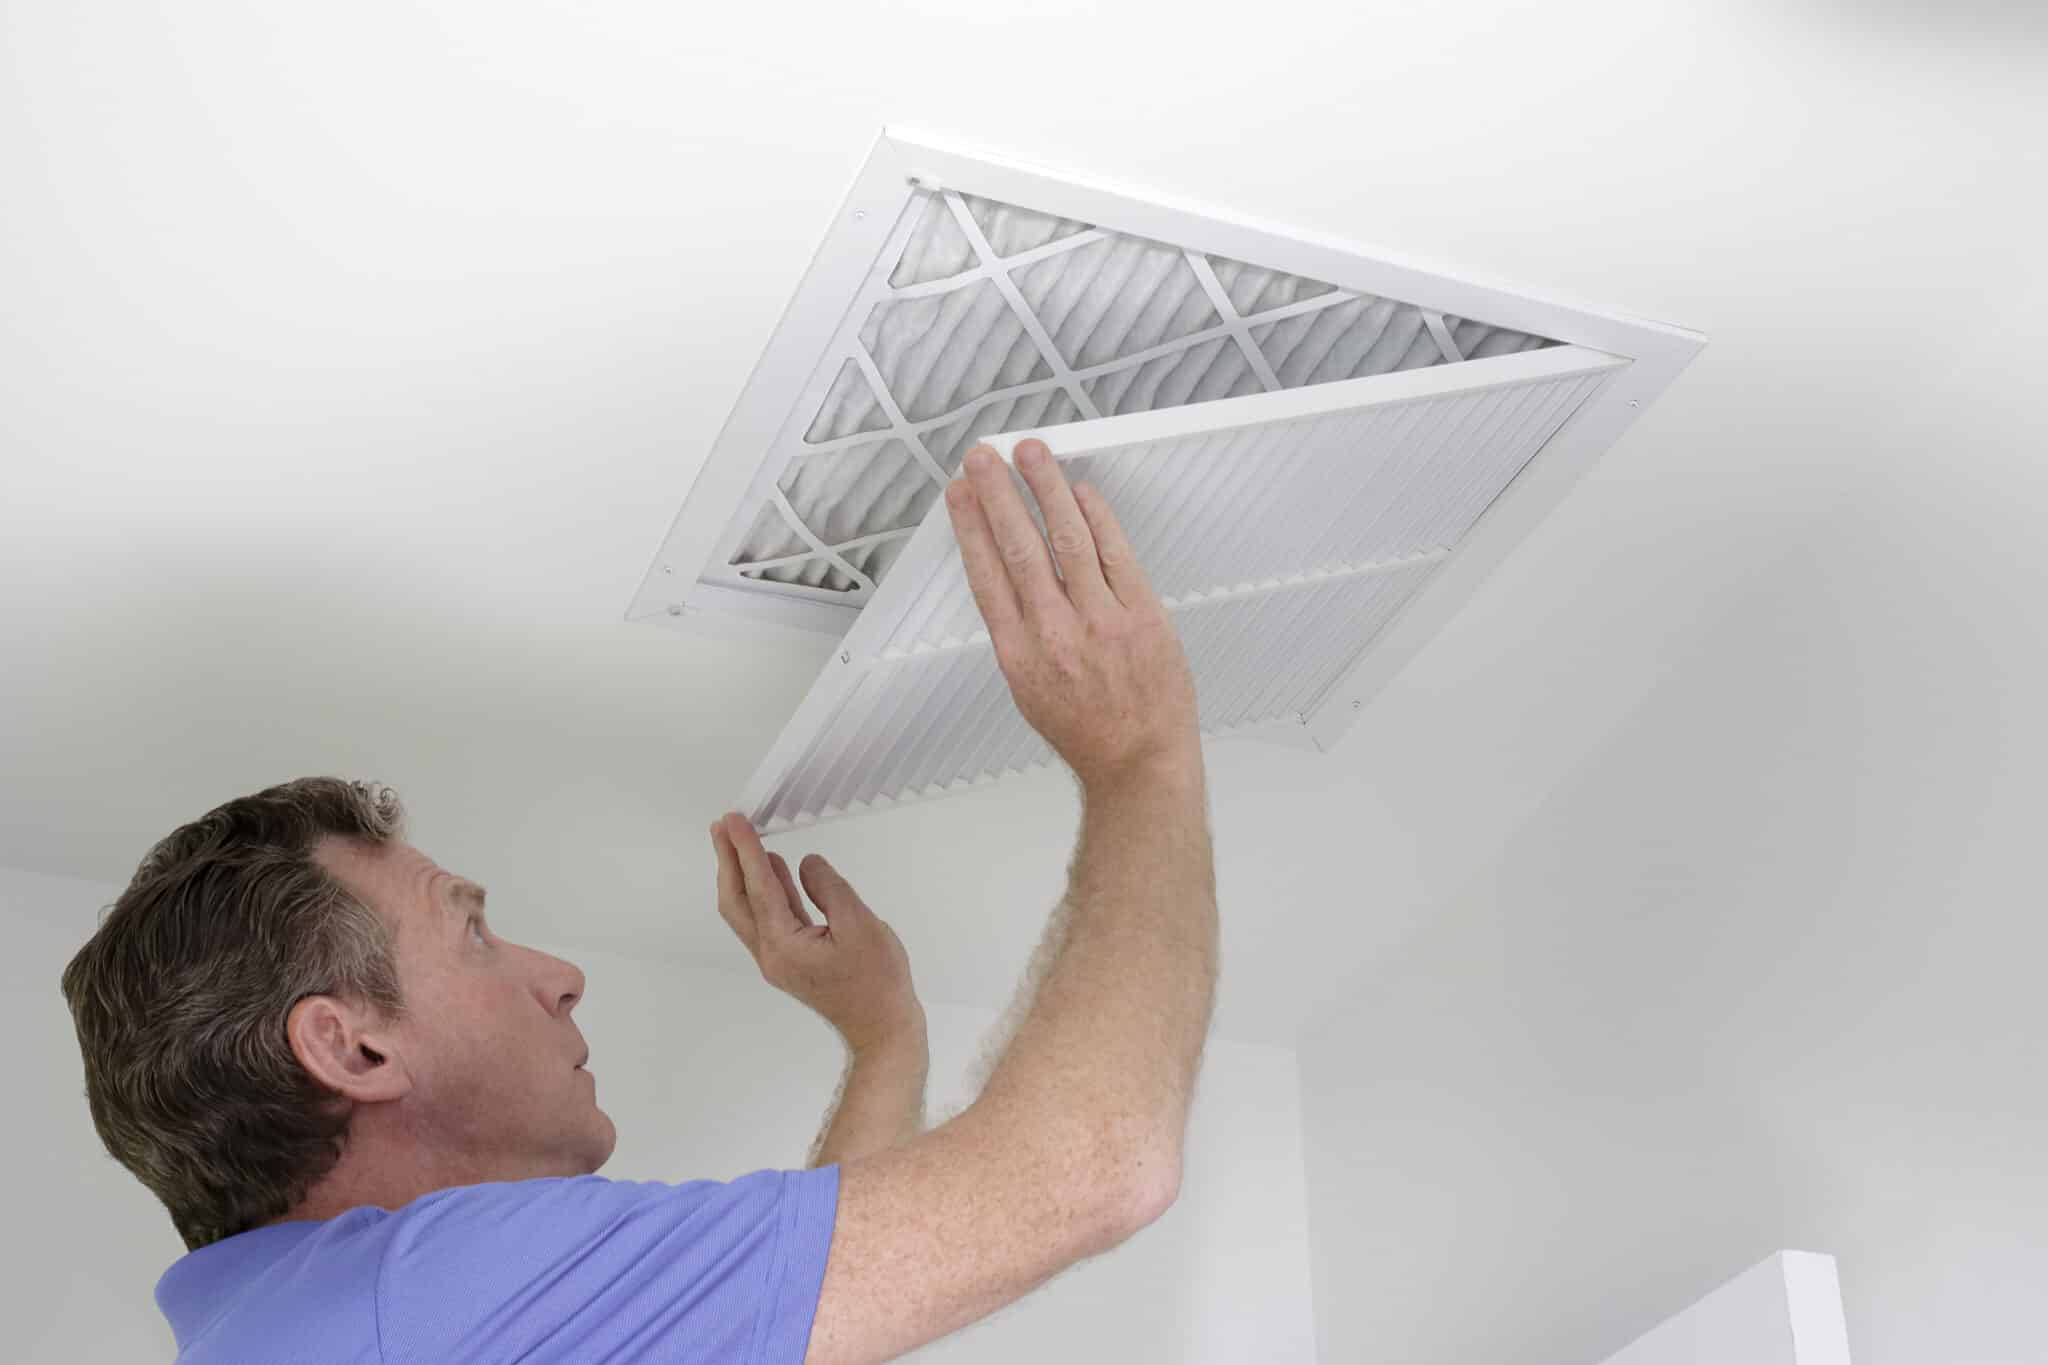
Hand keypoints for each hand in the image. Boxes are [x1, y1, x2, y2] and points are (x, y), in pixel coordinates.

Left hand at [709, 812, 924, 1054]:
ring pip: (750, 910)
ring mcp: (780, 958)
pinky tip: (776, 869)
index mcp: (784, 946)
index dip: (745, 850)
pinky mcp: (792, 959)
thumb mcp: (860, 926)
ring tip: (738, 841)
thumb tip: (807, 863)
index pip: (758, 888)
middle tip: (723, 826)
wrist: (882, 1028)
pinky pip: (771, 918)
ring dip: (743, 874)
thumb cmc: (877, 984)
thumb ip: (829, 889)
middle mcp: (772, 954)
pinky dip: (768, 890)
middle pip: (737, 900)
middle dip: (728, 860)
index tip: (734, 821)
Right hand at [943, 438, 1201, 791]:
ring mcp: (1102, 621)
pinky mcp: (1143, 615)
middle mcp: (1056, 633)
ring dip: (1046, 489)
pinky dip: (1097, 518)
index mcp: (1019, 655)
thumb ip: (1019, 633)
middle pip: (1020, 548)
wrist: (1140, 763)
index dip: (970, 527)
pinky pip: (1116, 553)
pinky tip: (1080, 492)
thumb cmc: (1085, 731)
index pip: (986, 575)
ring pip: (1068, 539)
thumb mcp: (1029, 691)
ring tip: (1030, 453)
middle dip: (999, 494)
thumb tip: (1008, 577)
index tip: (960, 493)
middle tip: (983, 456)